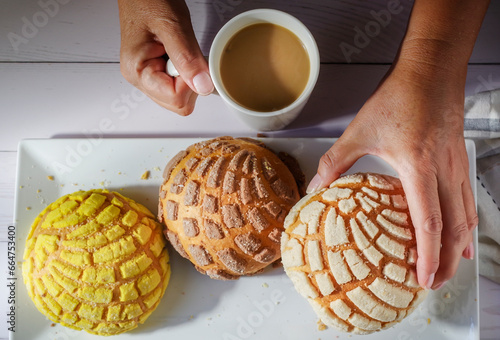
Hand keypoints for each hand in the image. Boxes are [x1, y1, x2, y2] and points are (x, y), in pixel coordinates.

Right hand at [117, 0, 213, 114]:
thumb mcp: (172, 25)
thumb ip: (187, 58)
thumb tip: (203, 86)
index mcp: (138, 72)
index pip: (176, 100)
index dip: (191, 83)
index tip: (191, 60)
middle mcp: (139, 79)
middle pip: (178, 104)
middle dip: (190, 82)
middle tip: (183, 53)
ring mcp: (147, 77)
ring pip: (180, 97)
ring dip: (188, 76)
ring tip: (178, 50)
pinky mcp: (156, 72)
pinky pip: (179, 85)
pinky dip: (187, 72)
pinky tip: (178, 53)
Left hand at [307, 60, 476, 289]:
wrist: (431, 70)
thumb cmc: (399, 96)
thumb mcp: (359, 131)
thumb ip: (336, 162)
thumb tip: (316, 188)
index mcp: (418, 168)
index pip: (428, 224)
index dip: (426, 256)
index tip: (423, 278)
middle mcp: (443, 171)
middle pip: (453, 229)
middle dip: (446, 261)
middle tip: (435, 284)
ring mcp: (456, 166)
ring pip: (466, 217)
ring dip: (459, 246)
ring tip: (451, 267)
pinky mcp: (459, 160)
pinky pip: (468, 199)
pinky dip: (467, 222)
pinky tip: (464, 233)